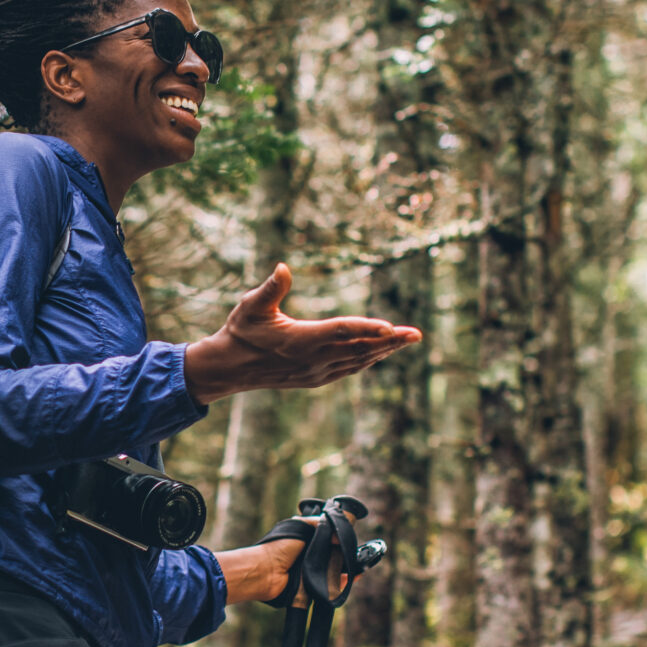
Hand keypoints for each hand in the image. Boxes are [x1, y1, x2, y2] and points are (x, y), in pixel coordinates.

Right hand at [183, 264, 423, 405]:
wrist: (229, 368)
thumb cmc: (240, 331)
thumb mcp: (250, 306)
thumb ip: (270, 289)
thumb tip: (283, 268)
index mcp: (300, 339)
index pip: (342, 331)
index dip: (368, 328)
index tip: (391, 327)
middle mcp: (313, 359)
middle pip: (359, 349)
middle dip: (390, 341)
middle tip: (417, 334)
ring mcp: (316, 372)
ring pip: (358, 361)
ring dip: (385, 351)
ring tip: (408, 341)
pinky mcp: (316, 378)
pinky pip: (349, 369)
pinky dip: (368, 360)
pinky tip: (381, 353)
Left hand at [213, 537, 345, 605]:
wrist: (266, 571)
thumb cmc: (279, 546)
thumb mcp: (300, 526)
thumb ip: (320, 524)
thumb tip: (339, 533)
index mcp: (306, 542)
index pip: (328, 541)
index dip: (339, 541)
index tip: (351, 541)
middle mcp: (309, 557)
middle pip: (333, 557)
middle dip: (345, 557)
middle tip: (357, 556)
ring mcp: (310, 573)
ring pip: (333, 572)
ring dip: (345, 571)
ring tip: (358, 568)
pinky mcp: (311, 589)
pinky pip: (329, 587)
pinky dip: (340, 584)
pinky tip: (350, 578)